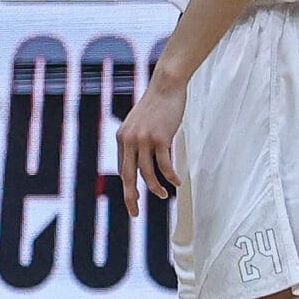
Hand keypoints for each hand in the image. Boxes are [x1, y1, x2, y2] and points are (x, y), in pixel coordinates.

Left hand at [116, 73, 184, 214]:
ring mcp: (143, 140)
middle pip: (128, 176)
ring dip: (155, 187)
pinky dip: (170, 177)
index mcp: (122, 138)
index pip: (123, 168)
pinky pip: (164, 165)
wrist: (166, 86)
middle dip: (130, 197)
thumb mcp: (141, 123)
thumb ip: (138, 140)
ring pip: (147, 173)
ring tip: (162, 195)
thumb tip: (142, 157)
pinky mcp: (160, 138)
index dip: (129, 185)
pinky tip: (176, 182)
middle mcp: (129, 140)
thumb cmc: (157, 105)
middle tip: (134, 212)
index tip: (134, 198)